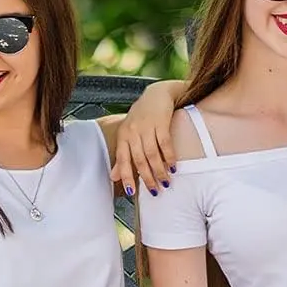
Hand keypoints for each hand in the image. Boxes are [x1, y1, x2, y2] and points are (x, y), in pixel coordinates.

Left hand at [112, 81, 178, 196]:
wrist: (157, 94)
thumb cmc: (142, 117)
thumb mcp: (128, 134)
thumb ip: (123, 155)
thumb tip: (114, 177)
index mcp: (123, 136)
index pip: (123, 160)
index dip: (126, 176)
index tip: (131, 192)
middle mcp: (133, 131)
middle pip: (139, 160)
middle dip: (147, 178)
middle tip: (155, 190)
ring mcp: (147, 126)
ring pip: (152, 154)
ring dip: (159, 170)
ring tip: (166, 181)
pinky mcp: (161, 122)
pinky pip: (165, 143)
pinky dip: (169, 157)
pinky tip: (173, 166)